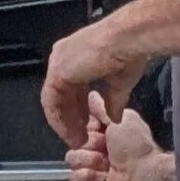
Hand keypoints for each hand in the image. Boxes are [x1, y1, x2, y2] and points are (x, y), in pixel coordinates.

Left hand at [40, 23, 143, 147]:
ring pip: (54, 100)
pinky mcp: (57, 71)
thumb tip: (115, 119)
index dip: (78, 109)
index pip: (71, 88)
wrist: (128, 39)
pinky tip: (71, 133)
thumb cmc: (128, 54)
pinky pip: (51, 101)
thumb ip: (113, 101)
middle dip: (71, 119)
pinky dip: (60, 119)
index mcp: (77, 57)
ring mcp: (58, 63)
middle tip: (80, 138)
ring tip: (77, 141)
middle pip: (60, 95)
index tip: (87, 126)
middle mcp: (63, 58)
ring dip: (65, 123)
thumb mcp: (120, 83)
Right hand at [66, 92, 174, 180]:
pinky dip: (87, 177)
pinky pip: (73, 179)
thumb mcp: (123, 118)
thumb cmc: (136, 145)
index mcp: (103, 134)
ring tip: (106, 166)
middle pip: (72, 143)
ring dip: (89, 162)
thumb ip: (104, 108)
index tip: (99, 130)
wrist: (146, 174)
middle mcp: (95, 150)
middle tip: (105, 149)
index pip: (79, 127)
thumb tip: (91, 94)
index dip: (86, 129)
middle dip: (88, 146)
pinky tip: (102, 177)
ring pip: (71, 161)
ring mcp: (91, 169)